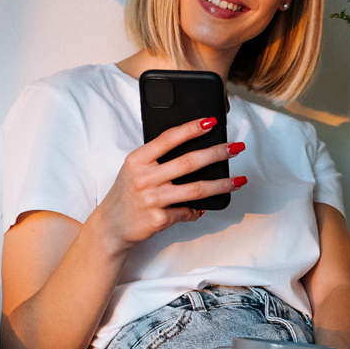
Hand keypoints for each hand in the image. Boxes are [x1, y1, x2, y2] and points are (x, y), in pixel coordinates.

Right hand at [92, 116, 244, 249]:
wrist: (111, 226)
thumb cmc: (127, 193)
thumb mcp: (134, 169)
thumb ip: (157, 158)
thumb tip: (195, 149)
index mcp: (138, 160)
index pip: (169, 138)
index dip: (192, 128)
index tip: (212, 122)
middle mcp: (144, 177)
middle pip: (189, 162)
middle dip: (217, 153)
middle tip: (235, 148)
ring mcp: (152, 199)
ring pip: (196, 189)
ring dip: (222, 184)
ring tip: (238, 181)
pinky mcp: (158, 218)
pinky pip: (187, 212)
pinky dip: (197, 211)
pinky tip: (202, 208)